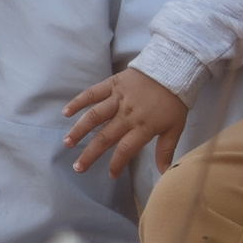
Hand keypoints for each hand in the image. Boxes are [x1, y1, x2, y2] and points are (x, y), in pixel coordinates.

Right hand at [64, 67, 186, 177]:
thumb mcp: (176, 127)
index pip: (126, 149)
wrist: (173, 67)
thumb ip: (166, 150)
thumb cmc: (175, 100)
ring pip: (95, 116)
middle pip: (105, 137)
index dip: (117, 164)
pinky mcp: (112, 84)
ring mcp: (118, 98)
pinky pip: (93, 93)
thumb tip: (164, 173)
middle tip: (78, 167)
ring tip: (68, 142)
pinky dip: (79, 102)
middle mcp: (127, 114)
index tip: (111, 175)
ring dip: (79, 130)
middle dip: (90, 154)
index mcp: (143, 126)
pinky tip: (66, 112)